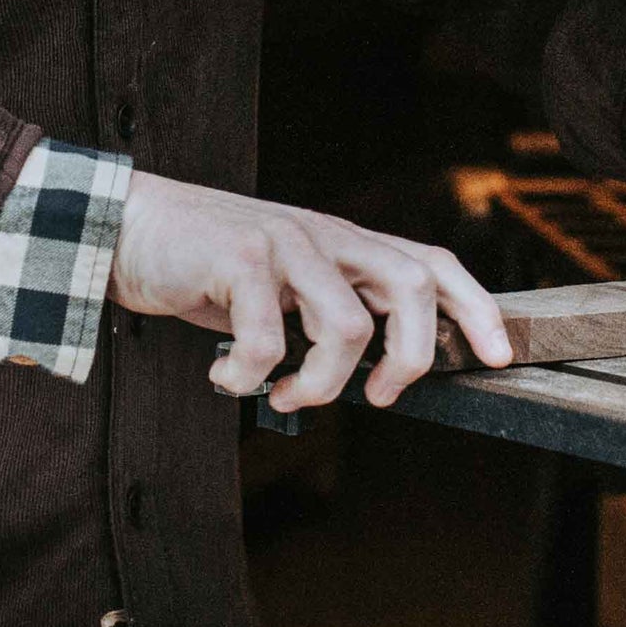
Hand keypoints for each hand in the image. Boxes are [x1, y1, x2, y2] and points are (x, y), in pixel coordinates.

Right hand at [108, 172, 511, 412]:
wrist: (127, 228)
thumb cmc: (204, 267)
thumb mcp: (280, 287)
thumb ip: (325, 311)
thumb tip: (371, 372)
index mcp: (341, 244)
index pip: (429, 264)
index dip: (475, 309)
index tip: (499, 358)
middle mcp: (325, 236)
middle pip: (410, 287)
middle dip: (410, 357)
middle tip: (377, 398)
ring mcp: (286, 242)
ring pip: (346, 325)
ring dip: (319, 382)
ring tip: (284, 394)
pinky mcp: (241, 258)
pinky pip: (269, 338)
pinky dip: (250, 376)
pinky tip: (227, 376)